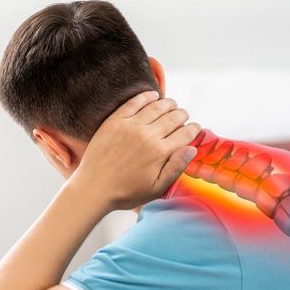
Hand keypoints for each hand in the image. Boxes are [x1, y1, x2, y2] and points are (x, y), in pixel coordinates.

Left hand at [70, 91, 200, 210]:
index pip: (185, 133)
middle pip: (174, 117)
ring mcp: (130, 126)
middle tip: (184, 116)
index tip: (195, 128)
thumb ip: (175, 168)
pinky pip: (134, 102)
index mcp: (160, 152)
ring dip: (168, 103)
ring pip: (157, 106)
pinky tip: (153, 95)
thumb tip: (192, 149)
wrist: (93, 189)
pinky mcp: (114, 121)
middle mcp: (147, 135)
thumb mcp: (156, 188)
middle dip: (183, 115)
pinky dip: (146, 96)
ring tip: (172, 105)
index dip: (194, 129)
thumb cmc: (126, 193)